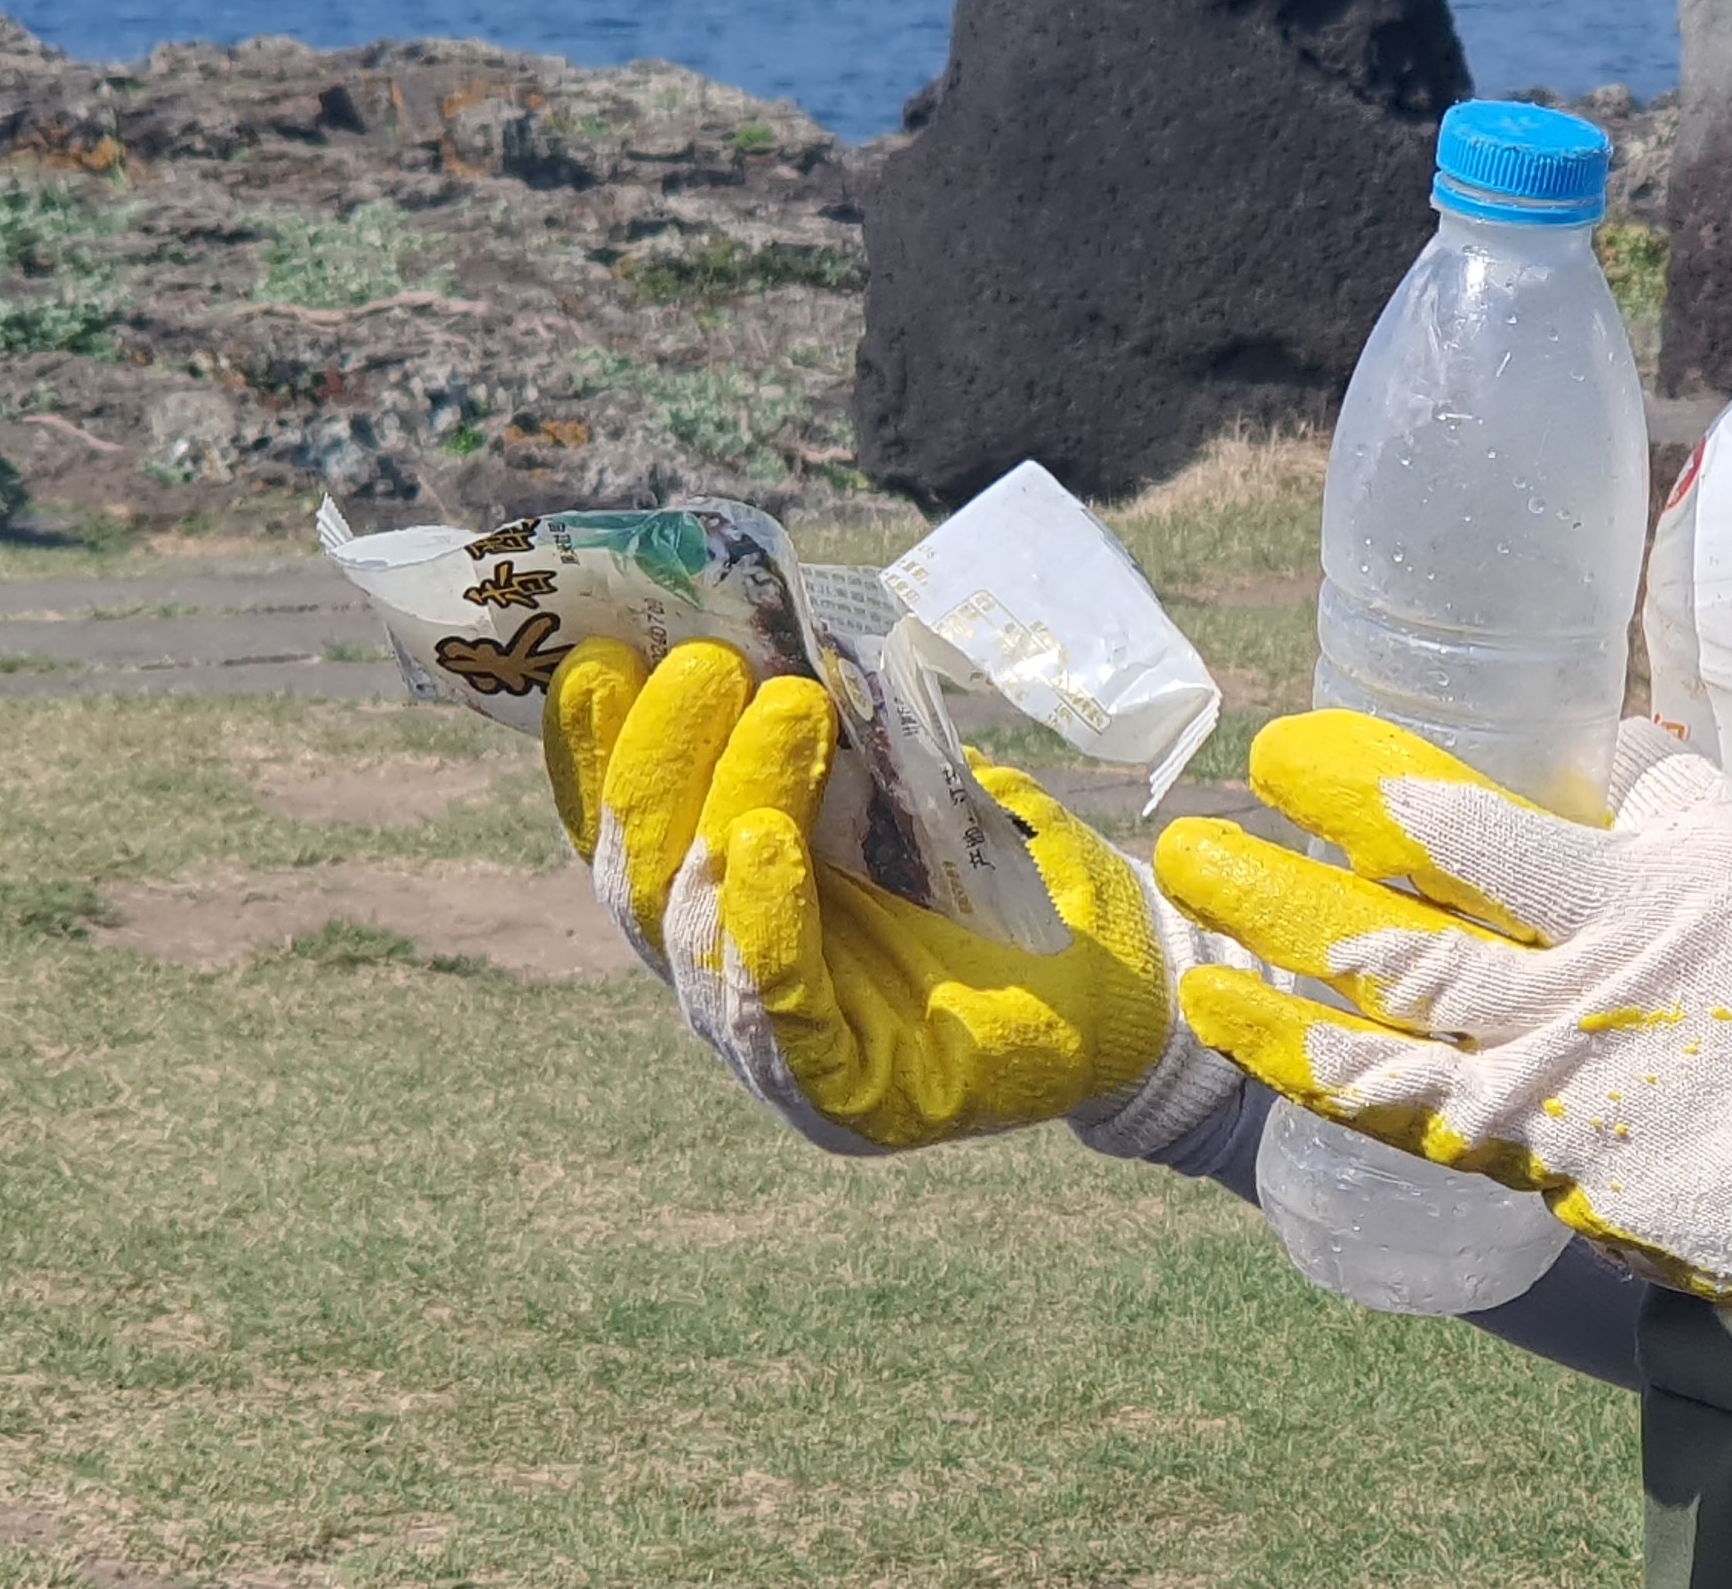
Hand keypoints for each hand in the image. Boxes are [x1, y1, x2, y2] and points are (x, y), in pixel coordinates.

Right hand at [545, 637, 1243, 1155]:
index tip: (599, 648)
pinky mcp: (847, 1102)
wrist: (1135, 982)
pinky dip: (764, 919)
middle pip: (637, 874)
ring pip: (696, 927)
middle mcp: (725, 983)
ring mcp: (777, 1053)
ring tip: (783, 706)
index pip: (623, 827)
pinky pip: (777, 1008)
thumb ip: (835, 739)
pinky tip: (764, 842)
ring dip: (726, 801)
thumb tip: (755, 628)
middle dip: (659, 755)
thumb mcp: (915, 787)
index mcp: (724, 907)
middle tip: (704, 657)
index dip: (595, 745)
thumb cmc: (1019, 880)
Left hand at [1152, 712, 1731, 1390]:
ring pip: (1381, 957)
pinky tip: (1219, 1006)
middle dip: (1345, 792)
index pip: (1623, 768)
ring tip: (1188, 859)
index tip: (1578, 760)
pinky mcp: (1525, 1143)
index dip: (1611, 757)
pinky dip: (1292, 1045)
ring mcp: (1551, 1042)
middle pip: (1443, 840)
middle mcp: (1603, 936)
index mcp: (1707, 863)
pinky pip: (1382, 1090)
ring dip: (1274, 905)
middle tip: (1267, 756)